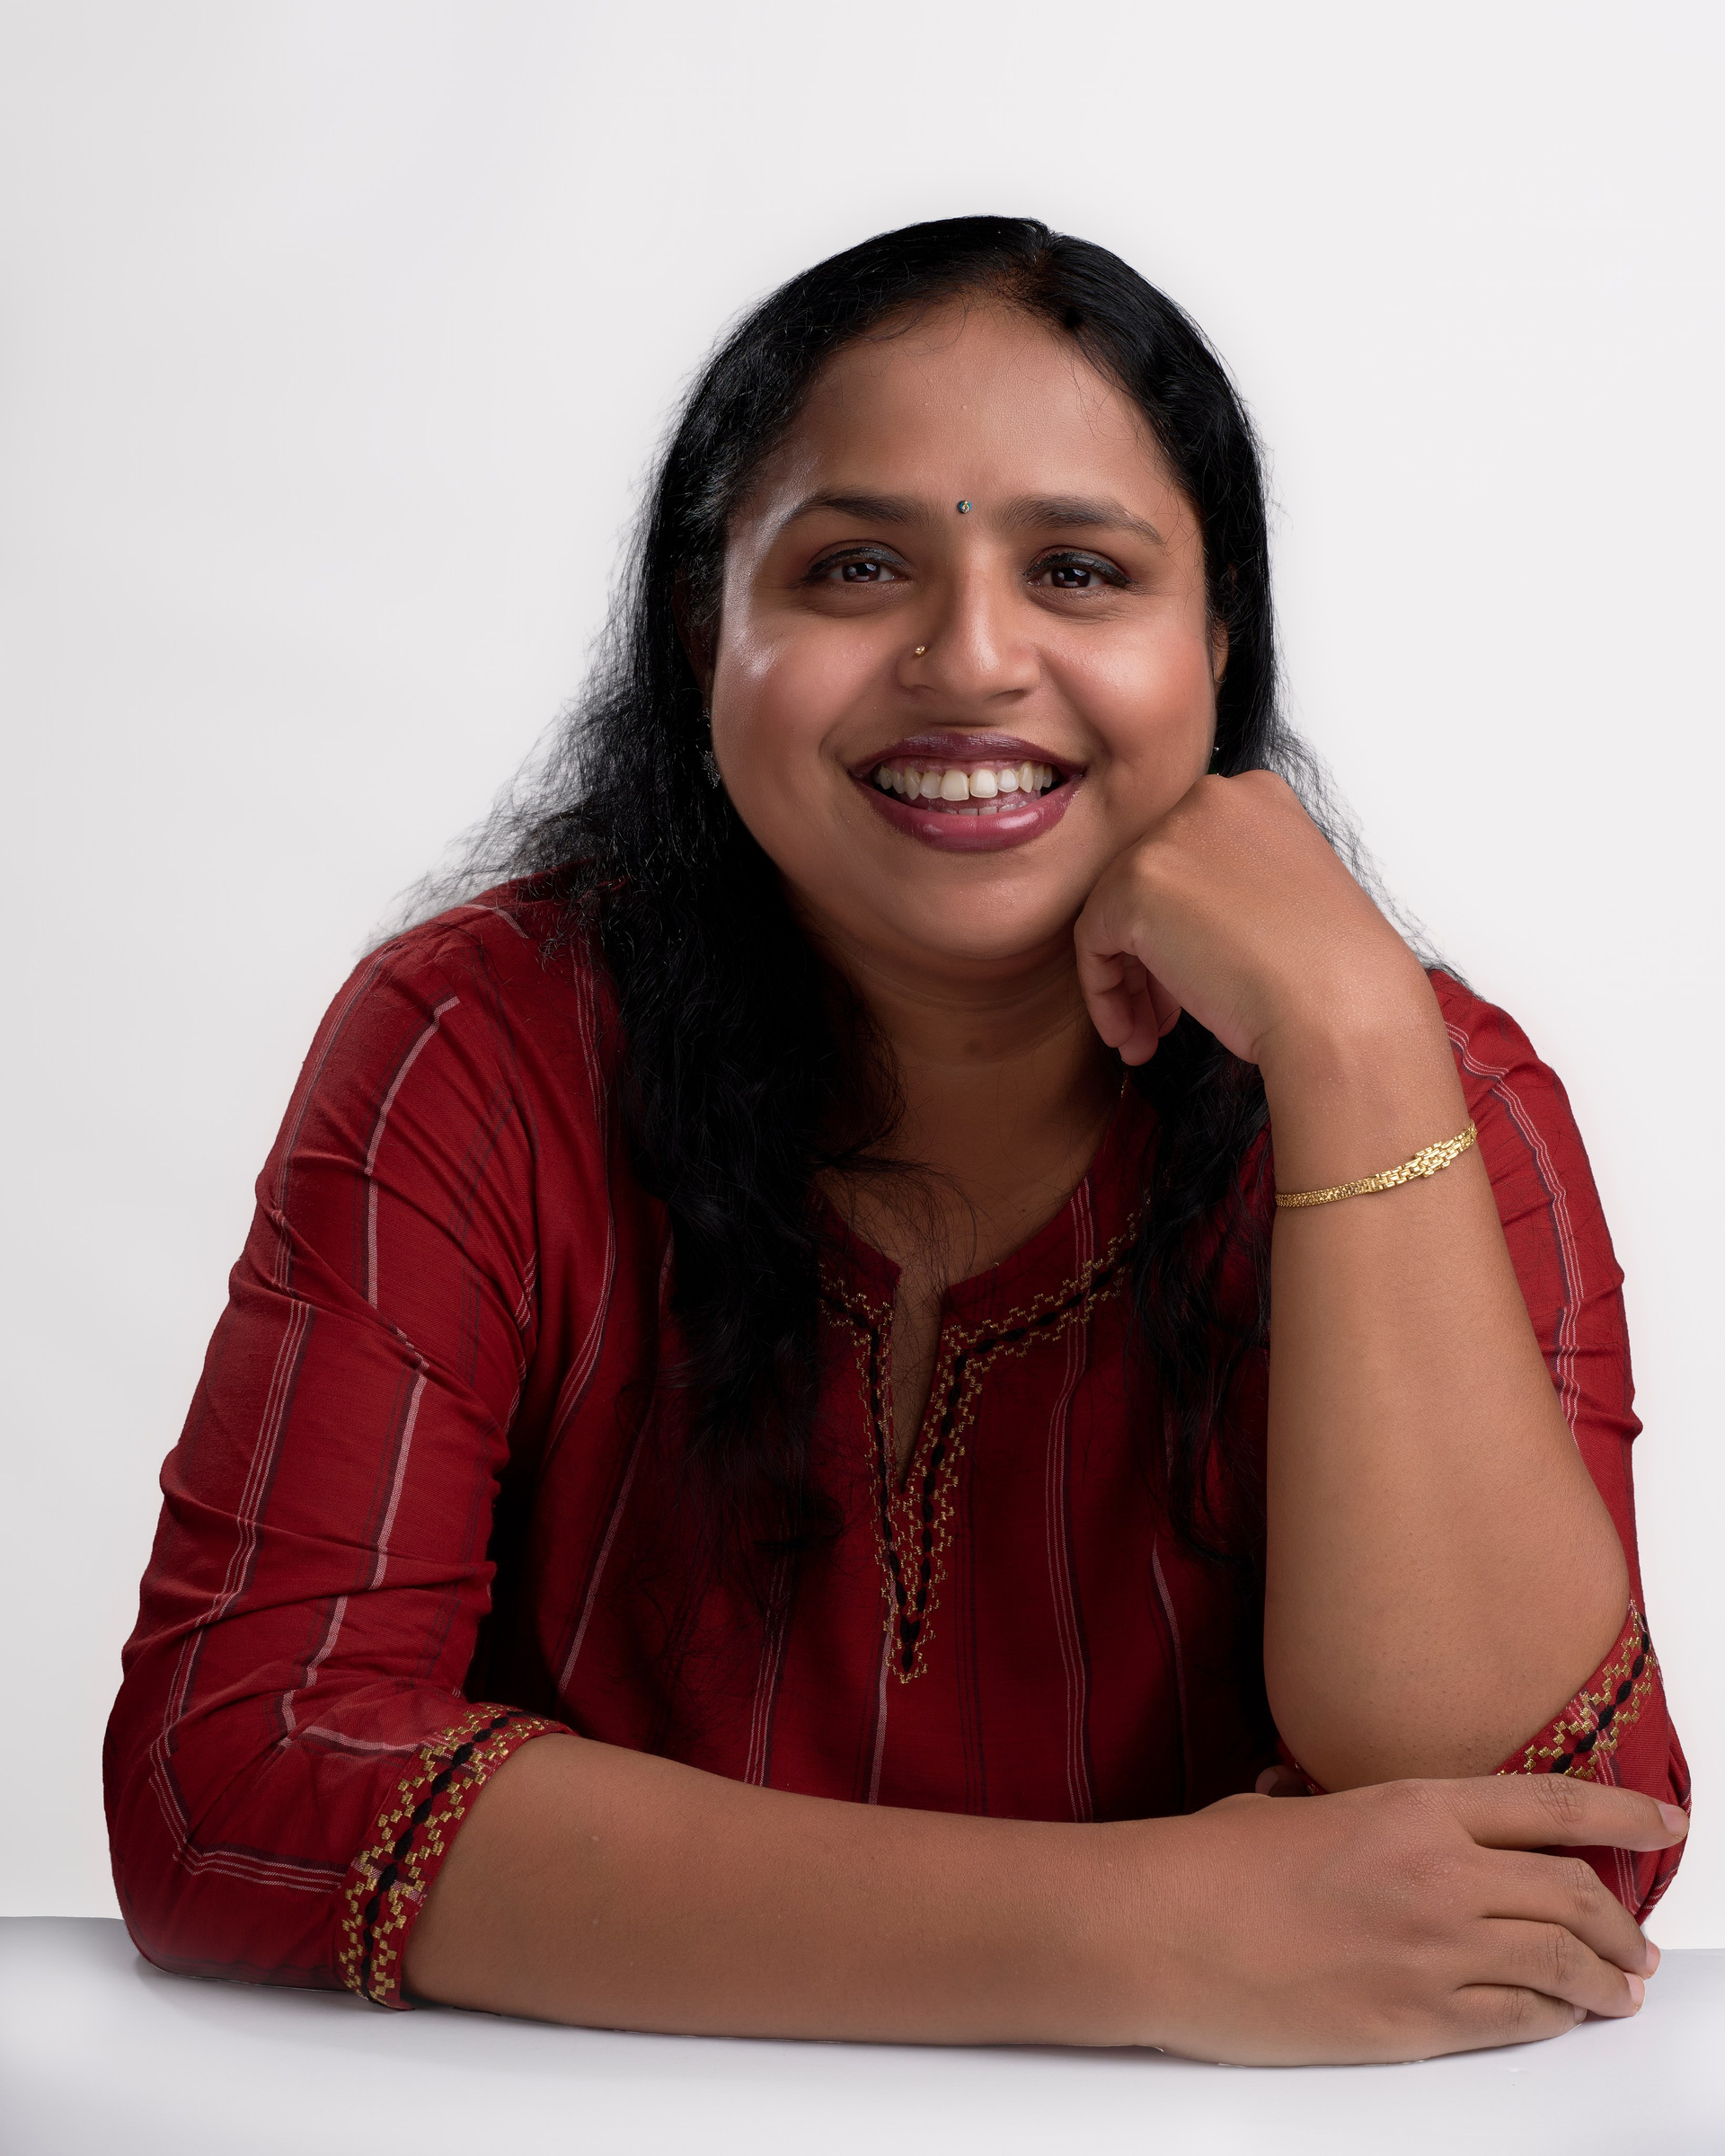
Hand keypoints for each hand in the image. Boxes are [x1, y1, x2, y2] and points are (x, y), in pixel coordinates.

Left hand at [1073, 771, 1422, 1069]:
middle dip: (1153, 960)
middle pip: (1150, 885)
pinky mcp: (1135, 883)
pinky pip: (1095, 941)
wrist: (1342, 1006)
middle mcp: (1211, 800)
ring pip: (1118, 913)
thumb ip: (1230, 894)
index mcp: (1257, 798)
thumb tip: (1177, 928)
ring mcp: (1170, 836)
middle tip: (1165, 1020)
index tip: (1195, 978)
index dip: (1185, 927)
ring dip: (1130, 984)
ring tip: (1146, 1040)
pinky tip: (1133, 1038)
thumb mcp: (1283, 905)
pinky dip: (1106, 993)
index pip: (1190, 859)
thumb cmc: (1332, 976)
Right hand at [1112, 1775, 1683, 2064]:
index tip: (1664, 1821)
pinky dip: (1549, 2020)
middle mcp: (1437, 1877)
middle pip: (1573, 1894)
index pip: (1551, 1804)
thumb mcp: (1284, 1808)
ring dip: (1602, 1981)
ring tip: (1617, 1990)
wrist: (1161, 1930)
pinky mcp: (1411, 2024)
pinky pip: (1512, 2023)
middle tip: (1636, 1942)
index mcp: (1409, 1807)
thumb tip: (1310, 1795)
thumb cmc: (1207, 1865)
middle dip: (1620, 1923)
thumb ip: (1331, 1806)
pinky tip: (1556, 2019)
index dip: (1623, 1812)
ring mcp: (1429, 1955)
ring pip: (1559, 1966)